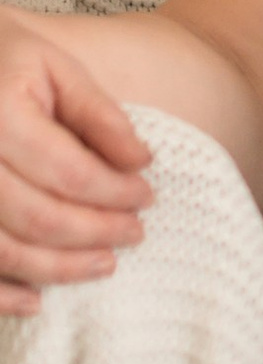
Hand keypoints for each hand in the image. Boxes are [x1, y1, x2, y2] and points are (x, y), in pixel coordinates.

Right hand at [0, 11, 153, 312]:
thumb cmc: (8, 63)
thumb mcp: (57, 69)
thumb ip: (99, 115)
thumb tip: (141, 162)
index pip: (68, 172)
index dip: (115, 192)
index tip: (147, 196)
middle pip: (38, 218)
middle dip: (95, 233)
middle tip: (134, 234)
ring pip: (3, 251)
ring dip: (57, 269)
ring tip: (103, 265)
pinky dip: (1, 296)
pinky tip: (36, 301)